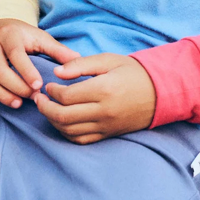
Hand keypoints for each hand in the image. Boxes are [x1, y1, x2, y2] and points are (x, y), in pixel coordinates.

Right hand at [0, 19, 80, 108]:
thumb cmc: (20, 36)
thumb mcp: (39, 37)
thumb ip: (57, 50)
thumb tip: (77, 61)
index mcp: (9, 34)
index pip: (16, 55)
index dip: (26, 73)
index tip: (38, 87)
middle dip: (15, 88)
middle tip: (30, 98)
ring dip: (0, 94)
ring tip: (16, 103)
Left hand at [32, 53, 156, 143]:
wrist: (161, 92)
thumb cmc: (133, 72)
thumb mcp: (108, 60)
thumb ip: (81, 65)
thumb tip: (57, 72)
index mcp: (103, 89)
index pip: (67, 96)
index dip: (52, 91)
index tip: (49, 85)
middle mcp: (104, 111)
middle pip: (63, 116)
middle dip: (45, 108)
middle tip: (39, 99)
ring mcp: (106, 126)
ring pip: (69, 131)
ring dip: (53, 121)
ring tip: (47, 109)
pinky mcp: (108, 134)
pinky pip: (81, 140)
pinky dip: (66, 133)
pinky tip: (61, 122)